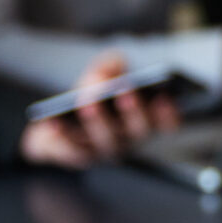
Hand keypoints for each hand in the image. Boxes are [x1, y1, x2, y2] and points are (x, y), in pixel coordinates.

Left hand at [20, 51, 180, 169]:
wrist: (62, 117)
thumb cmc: (94, 93)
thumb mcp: (106, 72)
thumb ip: (110, 66)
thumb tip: (103, 79)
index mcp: (145, 119)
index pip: (168, 123)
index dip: (168, 113)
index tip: (162, 96)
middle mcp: (129, 139)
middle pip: (137, 131)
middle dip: (132, 110)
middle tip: (124, 89)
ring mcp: (104, 150)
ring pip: (105, 141)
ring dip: (98, 122)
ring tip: (87, 103)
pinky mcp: (76, 156)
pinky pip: (71, 151)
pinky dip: (62, 137)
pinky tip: (53, 120)